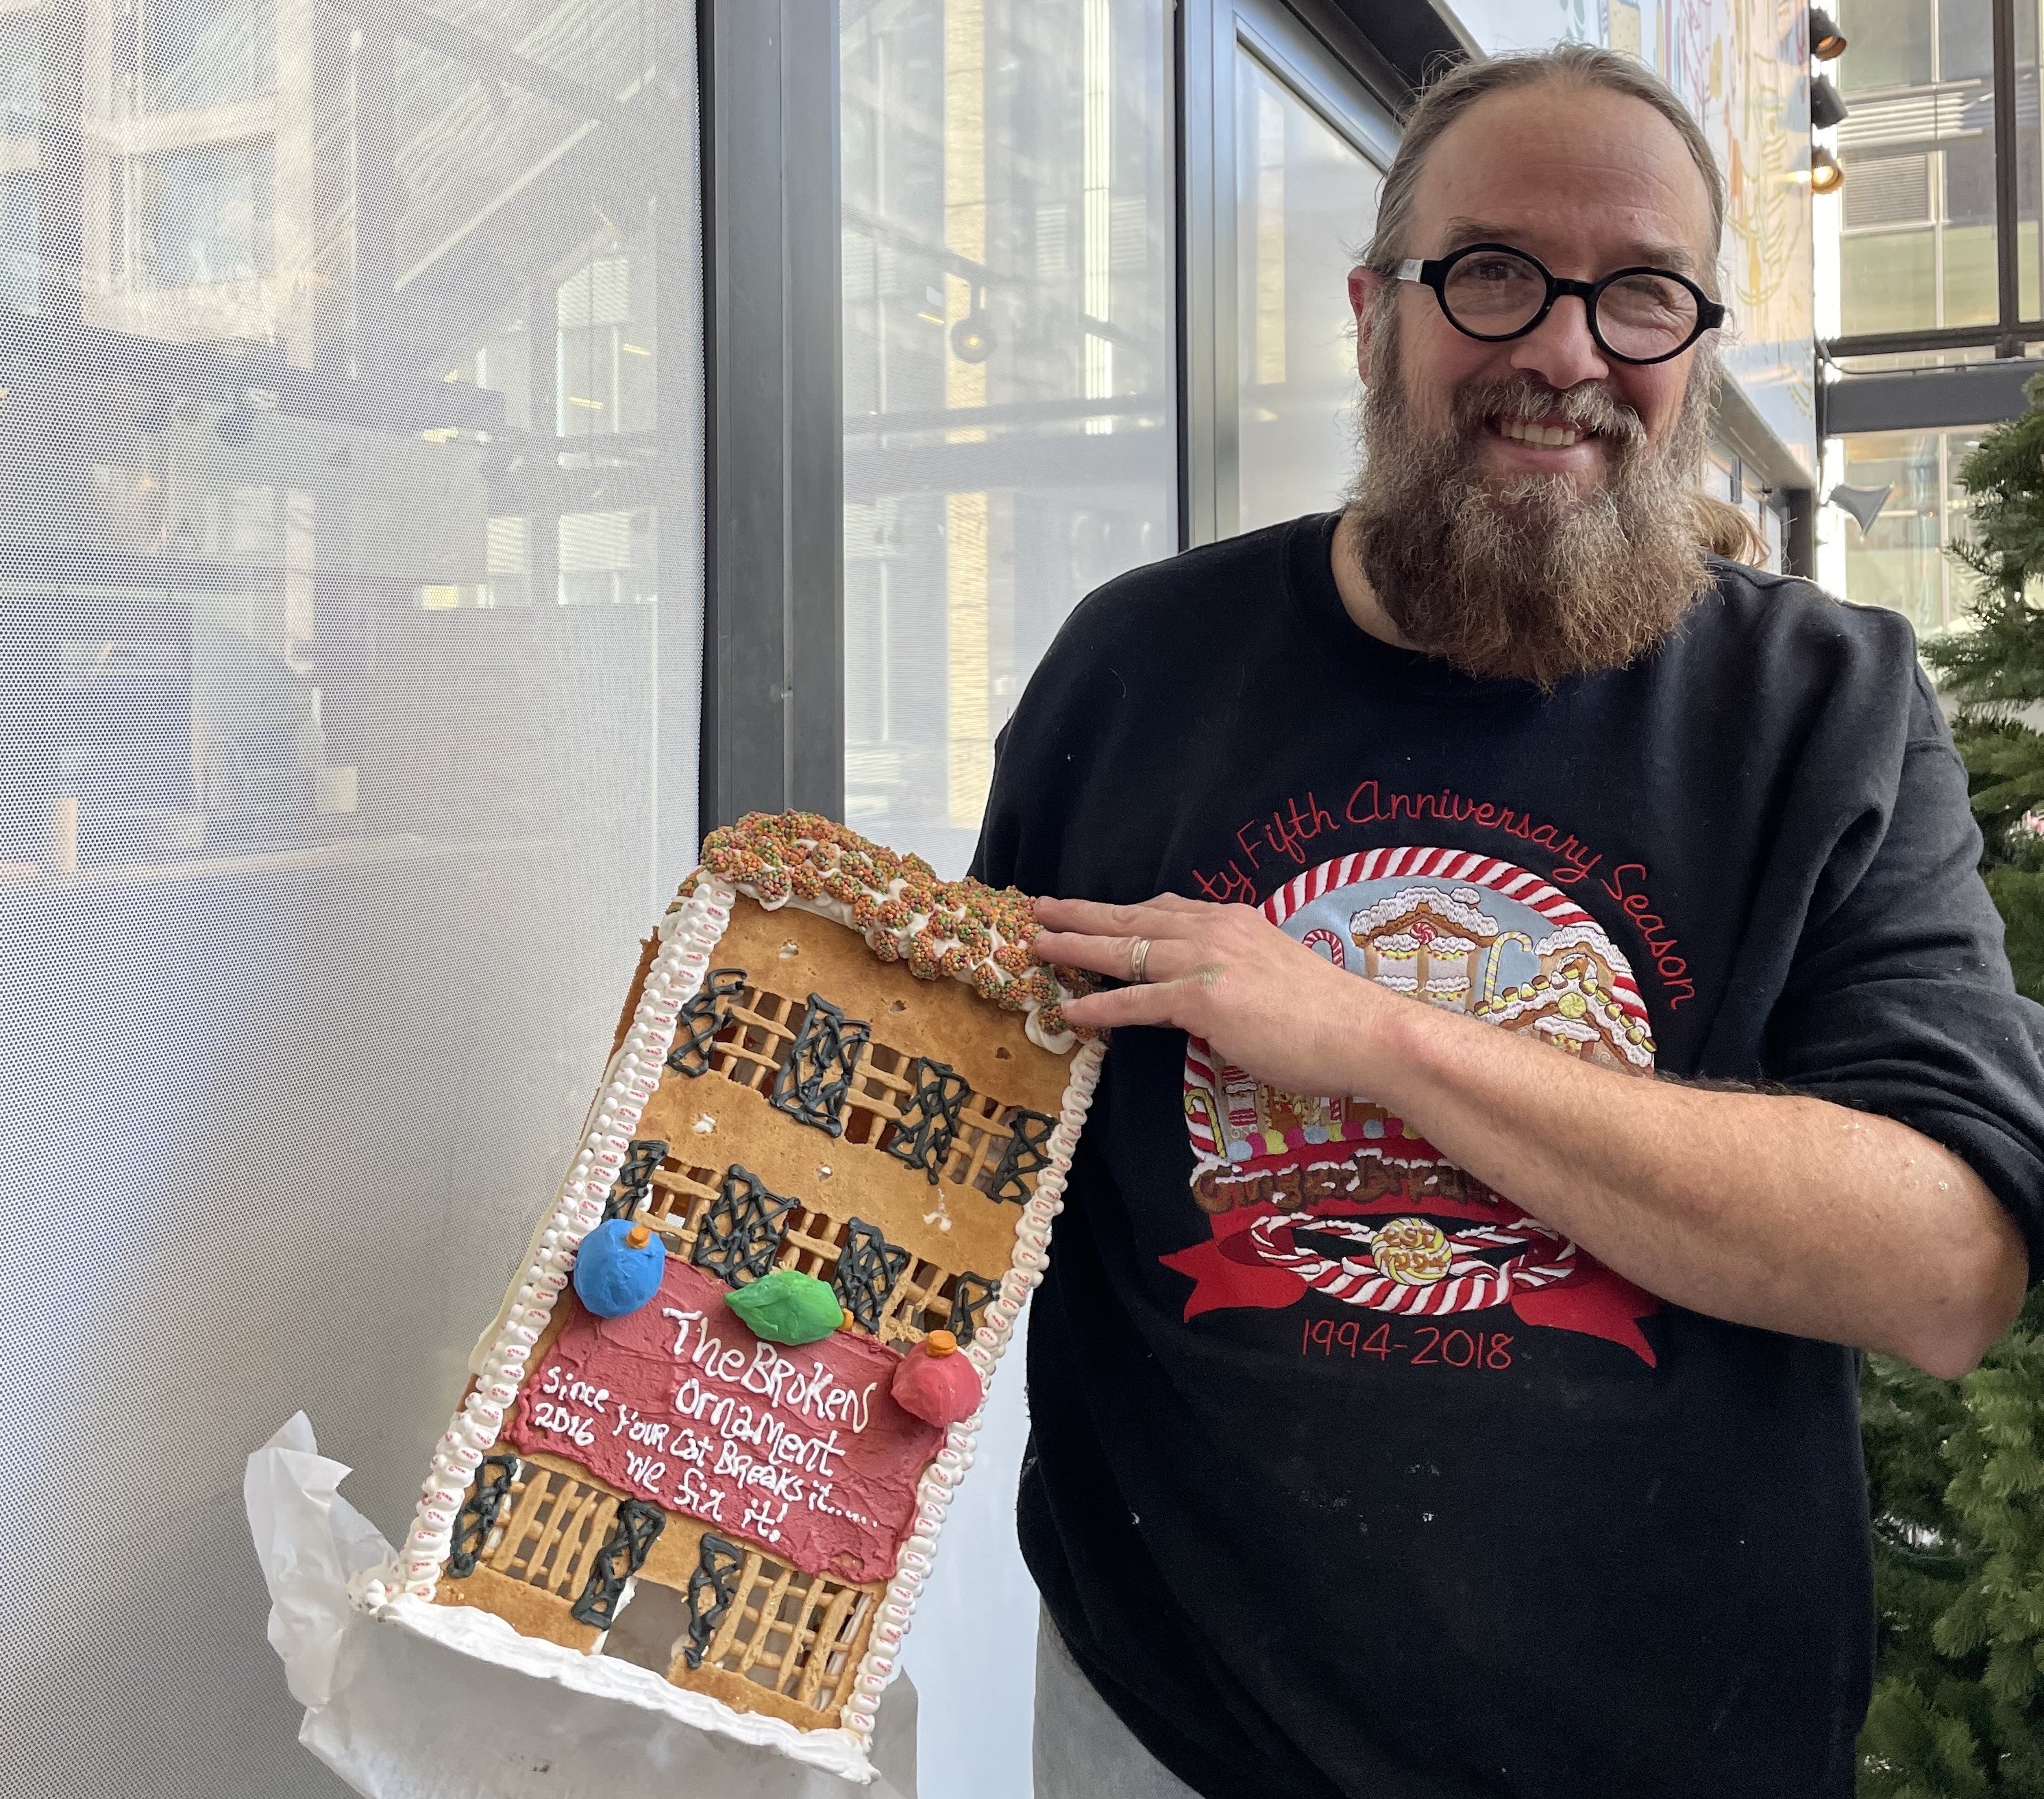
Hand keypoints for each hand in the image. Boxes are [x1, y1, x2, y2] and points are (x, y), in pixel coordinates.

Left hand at [1033, 894, 1398, 1096]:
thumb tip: (1204, 994)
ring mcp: (1207, 962)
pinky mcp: (1203, 999)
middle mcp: (1215, 930)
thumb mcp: (1271, 976)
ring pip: (1125, 951)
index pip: (1163, 910)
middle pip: (1133, 918)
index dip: (1121, 911)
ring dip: (1075, 947)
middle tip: (1041, 909)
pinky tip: (1070, 1009)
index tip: (1091, 909)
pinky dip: (1099, 1005)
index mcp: (1232, 922)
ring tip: (1038, 945)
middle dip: (1082, 914)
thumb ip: (1232, 974)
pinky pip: (1137, 1001)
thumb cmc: (1327, 1016)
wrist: (1364, 1033)